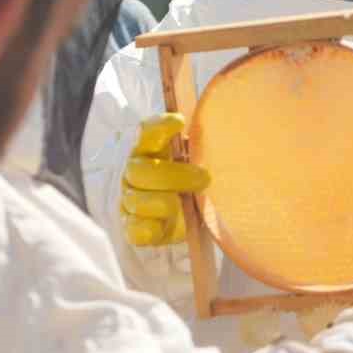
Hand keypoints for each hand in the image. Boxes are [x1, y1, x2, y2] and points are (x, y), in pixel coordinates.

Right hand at [119, 114, 209, 246]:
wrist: (181, 211)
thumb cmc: (190, 176)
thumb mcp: (194, 157)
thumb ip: (199, 147)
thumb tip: (223, 136)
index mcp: (148, 149)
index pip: (147, 132)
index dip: (160, 126)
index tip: (179, 122)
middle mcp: (134, 172)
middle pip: (142, 170)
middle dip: (175, 175)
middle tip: (204, 179)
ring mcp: (130, 200)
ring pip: (136, 200)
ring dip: (165, 203)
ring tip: (185, 206)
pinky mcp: (132, 227)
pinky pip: (136, 229)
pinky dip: (153, 228)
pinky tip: (169, 226)